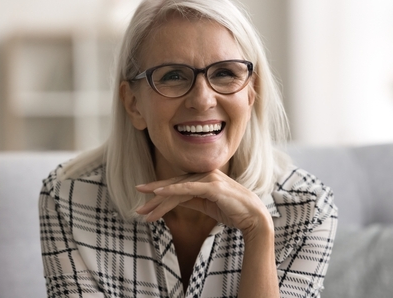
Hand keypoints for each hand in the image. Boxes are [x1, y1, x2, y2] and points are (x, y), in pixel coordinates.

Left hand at [135, 170, 272, 236]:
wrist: (253, 217)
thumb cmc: (233, 211)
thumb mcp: (207, 205)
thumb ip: (192, 200)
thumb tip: (174, 201)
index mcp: (204, 178)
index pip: (178, 185)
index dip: (160, 192)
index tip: (145, 201)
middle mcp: (205, 175)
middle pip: (174, 185)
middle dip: (154, 197)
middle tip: (138, 207)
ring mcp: (209, 179)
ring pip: (178, 189)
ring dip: (159, 200)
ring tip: (144, 210)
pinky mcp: (212, 186)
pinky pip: (188, 188)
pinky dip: (173, 190)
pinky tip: (159, 193)